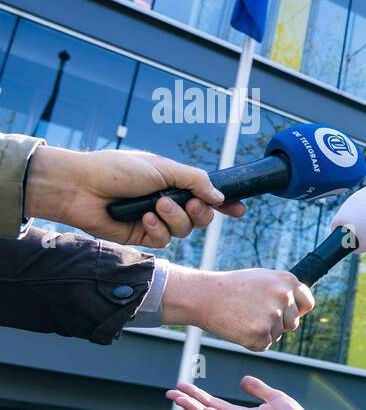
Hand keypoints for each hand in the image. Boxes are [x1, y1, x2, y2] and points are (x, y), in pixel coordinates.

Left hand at [24, 145, 246, 246]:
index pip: (207, 195)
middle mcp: (169, 203)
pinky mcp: (142, 237)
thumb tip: (220, 197)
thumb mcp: (164, 167)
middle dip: (200, 212)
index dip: (224, 203)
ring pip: (185, 231)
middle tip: (191, 204)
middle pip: (202, 218)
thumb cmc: (118, 170)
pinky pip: (164, 241)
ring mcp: (156, 221)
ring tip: (155, 205)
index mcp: (174, 183)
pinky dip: (156, 229)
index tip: (239, 209)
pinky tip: (143, 219)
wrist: (81, 187)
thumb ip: (196, 181)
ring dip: (174, 218)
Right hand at [162, 265, 313, 350]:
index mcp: (287, 281)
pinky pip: (264, 345)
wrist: (203, 296)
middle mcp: (284, 296)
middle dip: (276, 323)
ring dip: (263, 332)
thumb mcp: (263, 279)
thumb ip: (285, 290)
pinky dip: (252, 342)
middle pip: (292, 323)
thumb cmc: (232, 288)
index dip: (296, 311)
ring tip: (242, 317)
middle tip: (251, 313)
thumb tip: (304, 307)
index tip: (283, 313)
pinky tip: (238, 328)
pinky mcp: (260, 333)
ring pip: (277, 335)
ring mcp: (273, 315)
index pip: (307, 304)